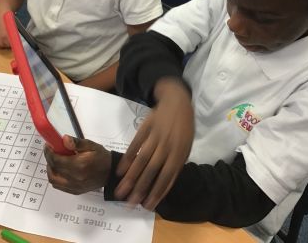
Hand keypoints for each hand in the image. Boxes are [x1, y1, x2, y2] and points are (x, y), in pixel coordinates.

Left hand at [44, 135, 111, 194]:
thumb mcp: (91, 145)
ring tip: (55, 160)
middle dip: (49, 159)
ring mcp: (74, 186)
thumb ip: (76, 143)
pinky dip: (55, 177)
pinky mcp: (75, 191)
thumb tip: (64, 139)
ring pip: (53, 179)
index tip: (48, 145)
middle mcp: (75, 178)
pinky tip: (59, 170)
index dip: (49, 152)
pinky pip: (59, 186)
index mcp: (79, 165)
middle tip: (51, 151)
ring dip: (51, 169)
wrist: (111, 172)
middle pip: (53, 170)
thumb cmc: (101, 157)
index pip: (56, 160)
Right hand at [114, 78, 193, 209]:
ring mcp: (155, 136)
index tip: (148, 205)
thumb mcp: (186, 145)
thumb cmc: (184, 127)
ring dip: (131, 176)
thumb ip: (176, 163)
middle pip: (152, 170)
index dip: (157, 191)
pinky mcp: (145, 127)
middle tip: (130, 202)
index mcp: (180, 152)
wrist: (177, 101)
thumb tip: (164, 183)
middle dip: (140, 188)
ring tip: (121, 190)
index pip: (168, 176)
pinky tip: (120, 170)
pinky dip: (127, 157)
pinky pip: (135, 144)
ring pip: (142, 159)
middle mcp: (167, 146)